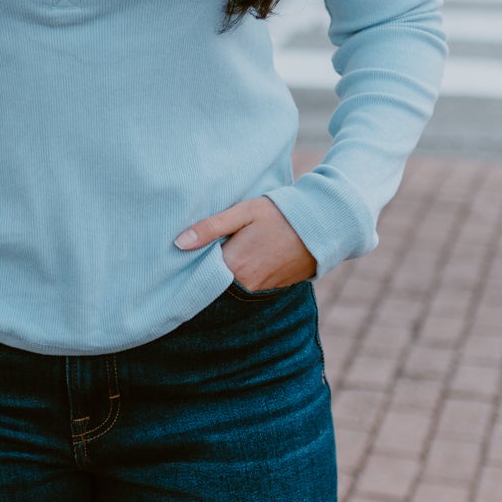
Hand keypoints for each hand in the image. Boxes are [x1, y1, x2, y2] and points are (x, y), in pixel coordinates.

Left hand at [174, 196, 316, 291]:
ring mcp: (261, 289)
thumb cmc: (279, 214)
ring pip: (232, 285)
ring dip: (225, 272)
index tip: (179, 257)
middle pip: (215, 282)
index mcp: (234, 266)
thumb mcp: (243, 212)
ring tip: (222, 252)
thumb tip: (179, 243)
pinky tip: (244, 257)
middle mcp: (246, 284)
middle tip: (200, 251)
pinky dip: (243, 275)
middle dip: (206, 270)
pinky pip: (249, 285)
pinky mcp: (274, 288)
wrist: (323, 226)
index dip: (190, 264)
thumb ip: (211, 228)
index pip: (200, 274)